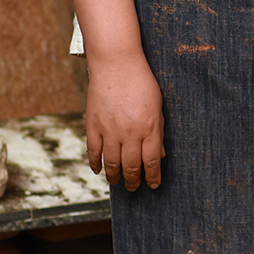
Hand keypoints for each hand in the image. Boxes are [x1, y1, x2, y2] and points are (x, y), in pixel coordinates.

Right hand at [85, 54, 164, 190]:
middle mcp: (130, 133)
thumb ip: (158, 132)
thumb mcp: (158, 107)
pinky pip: (93, 150)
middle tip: (134, 188)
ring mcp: (110, 130)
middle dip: (134, 181)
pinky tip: (98, 170)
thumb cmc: (142, 83)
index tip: (154, 185)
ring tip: (117, 182)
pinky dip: (95, 163)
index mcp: (149, 128)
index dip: (153, 177)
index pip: (151, 162)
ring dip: (115, 176)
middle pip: (132, 166)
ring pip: (111, 163)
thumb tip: (160, 155)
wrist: (117, 64)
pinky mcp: (93, 124)